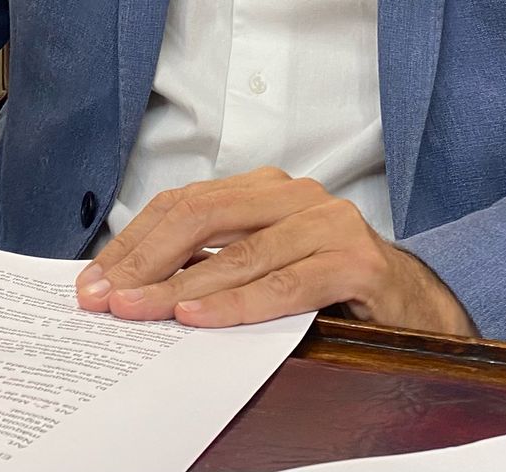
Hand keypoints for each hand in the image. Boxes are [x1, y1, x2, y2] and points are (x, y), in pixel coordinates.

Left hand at [74, 167, 474, 334]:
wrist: (412, 309)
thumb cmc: (327, 288)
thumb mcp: (262, 265)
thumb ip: (209, 263)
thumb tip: (129, 287)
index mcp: (264, 190)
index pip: (183, 205)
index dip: (133, 242)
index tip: (93, 281)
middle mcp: (294, 195)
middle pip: (201, 216)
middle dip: (144, 261)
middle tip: (104, 299)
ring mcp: (328, 222)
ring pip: (239, 252)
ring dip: (180, 286)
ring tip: (138, 312)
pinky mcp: (356, 259)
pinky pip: (287, 283)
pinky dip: (238, 302)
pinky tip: (200, 317)